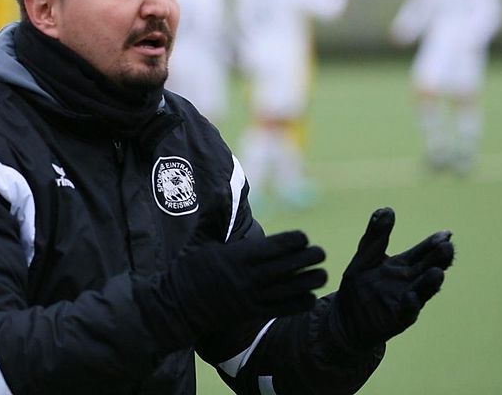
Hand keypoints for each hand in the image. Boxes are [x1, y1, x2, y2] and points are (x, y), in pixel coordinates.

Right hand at [135, 231, 327, 350]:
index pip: (270, 248)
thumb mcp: (200, 239)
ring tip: (324, 274)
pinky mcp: (250, 313)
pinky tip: (310, 297)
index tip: (304, 236)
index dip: (290, 242)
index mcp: (235, 257)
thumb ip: (215, 215)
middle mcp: (245, 278)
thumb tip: (223, 188)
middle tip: (322, 253)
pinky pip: (279, 309)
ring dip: (307, 282)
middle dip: (306, 260)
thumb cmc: (190, 267)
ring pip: (286, 290)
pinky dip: (297, 304)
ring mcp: (249, 298)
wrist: (177, 305)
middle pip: (283, 268)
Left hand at [327, 208, 453, 351]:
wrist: (345, 318)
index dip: (434, 243)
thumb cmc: (359, 285)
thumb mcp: (365, 256)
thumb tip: (387, 209)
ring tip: (437, 273)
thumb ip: (376, 236)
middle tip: (448, 246)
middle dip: (438, 259)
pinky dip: (410, 305)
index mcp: (403, 266)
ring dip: (430, 283)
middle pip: (427, 268)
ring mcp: (405, 301)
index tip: (446, 234)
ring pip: (421, 291)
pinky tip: (411, 297)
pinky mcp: (396, 319)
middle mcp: (409, 283)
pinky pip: (406, 312)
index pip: (423, 252)